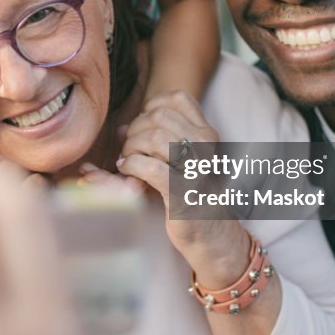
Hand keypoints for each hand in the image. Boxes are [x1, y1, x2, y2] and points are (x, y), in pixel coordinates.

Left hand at [81, 91, 248, 286]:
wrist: (212, 235)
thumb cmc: (191, 196)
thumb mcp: (178, 162)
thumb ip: (153, 140)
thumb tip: (121, 128)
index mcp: (208, 134)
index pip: (177, 98)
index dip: (152, 106)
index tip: (142, 126)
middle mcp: (207, 146)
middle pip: (159, 116)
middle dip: (135, 129)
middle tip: (129, 148)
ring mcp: (197, 167)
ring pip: (153, 137)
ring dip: (131, 147)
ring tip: (127, 160)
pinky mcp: (184, 191)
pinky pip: (149, 167)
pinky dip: (131, 166)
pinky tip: (126, 171)